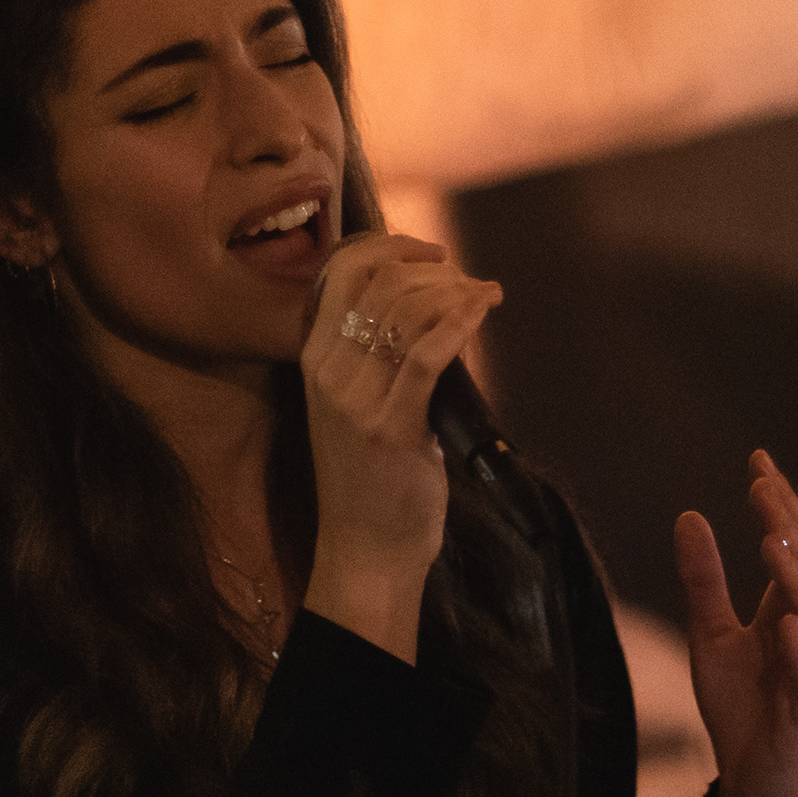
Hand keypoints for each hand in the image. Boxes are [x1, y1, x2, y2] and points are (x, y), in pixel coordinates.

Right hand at [298, 234, 494, 655]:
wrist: (365, 551)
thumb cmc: (372, 479)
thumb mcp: (361, 404)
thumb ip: (383, 356)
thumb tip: (436, 307)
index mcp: (313, 357)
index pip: (345, 269)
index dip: (393, 246)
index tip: (434, 253)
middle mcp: (327, 370)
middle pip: (380, 280)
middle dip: (435, 267)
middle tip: (470, 280)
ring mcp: (355, 398)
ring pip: (405, 308)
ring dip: (455, 291)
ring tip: (484, 297)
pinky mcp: (391, 426)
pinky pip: (427, 352)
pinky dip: (462, 320)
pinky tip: (484, 309)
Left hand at [672, 453, 797, 796]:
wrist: (751, 784)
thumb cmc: (741, 709)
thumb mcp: (709, 637)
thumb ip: (703, 582)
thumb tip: (688, 516)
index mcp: (788, 610)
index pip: (795, 544)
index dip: (780, 503)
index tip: (758, 459)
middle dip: (788, 526)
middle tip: (761, 488)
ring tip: (772, 540)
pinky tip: (785, 624)